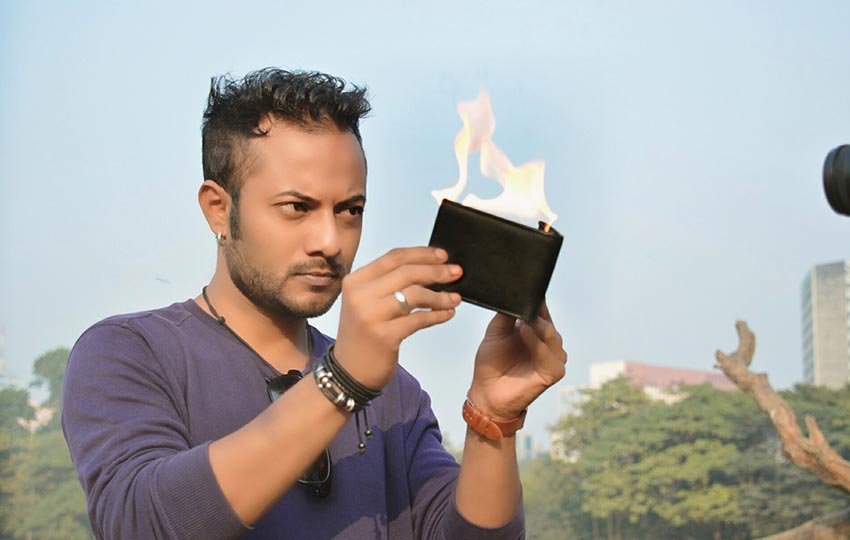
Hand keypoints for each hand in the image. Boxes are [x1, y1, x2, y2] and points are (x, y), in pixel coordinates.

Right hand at [334, 247, 462, 389]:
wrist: (349, 372)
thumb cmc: (363, 334)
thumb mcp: (366, 302)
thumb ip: (387, 284)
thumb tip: (427, 267)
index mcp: (356, 281)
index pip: (394, 257)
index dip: (422, 254)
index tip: (443, 256)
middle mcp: (360, 295)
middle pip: (407, 272)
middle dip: (436, 271)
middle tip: (456, 273)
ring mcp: (371, 316)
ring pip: (415, 294)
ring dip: (440, 295)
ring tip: (454, 298)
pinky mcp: (384, 336)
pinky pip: (420, 319)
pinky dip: (438, 315)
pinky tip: (447, 314)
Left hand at [468, 303, 566, 419]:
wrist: (486, 392)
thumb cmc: (491, 363)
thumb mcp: (496, 332)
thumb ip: (507, 314)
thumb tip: (513, 293)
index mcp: (535, 330)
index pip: (542, 310)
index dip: (537, 299)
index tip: (529, 285)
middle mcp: (547, 342)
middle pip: (548, 321)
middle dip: (538, 312)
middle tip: (527, 300)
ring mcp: (552, 357)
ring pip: (552, 336)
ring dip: (539, 326)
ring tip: (524, 319)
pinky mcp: (553, 372)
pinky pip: (550, 356)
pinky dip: (538, 344)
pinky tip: (526, 332)